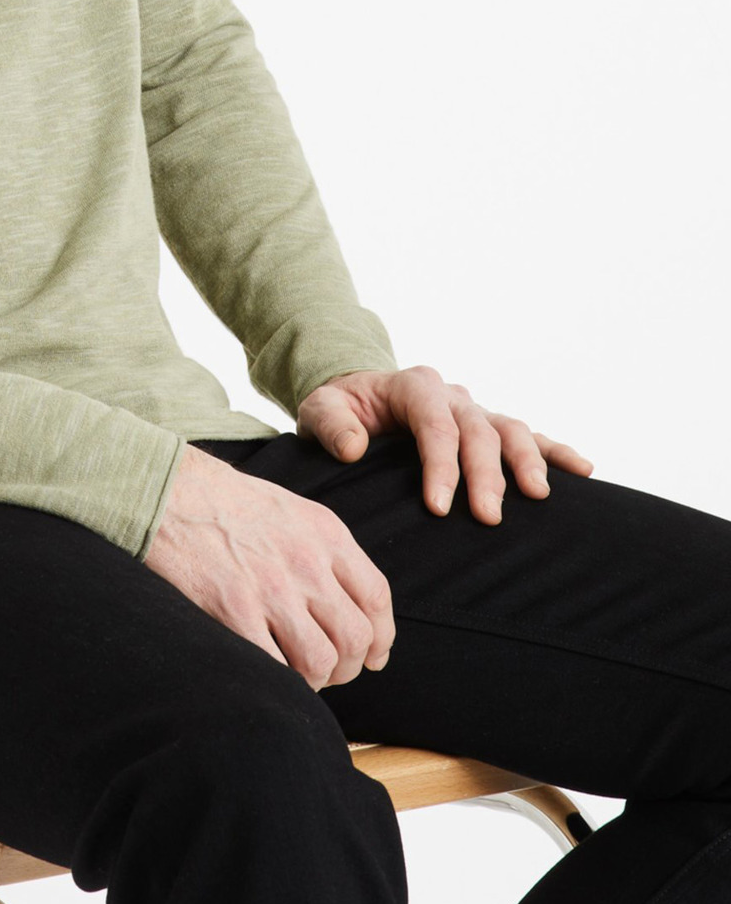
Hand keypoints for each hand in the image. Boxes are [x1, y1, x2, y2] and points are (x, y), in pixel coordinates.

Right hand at [144, 444, 395, 690]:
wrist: (169, 491)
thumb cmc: (228, 503)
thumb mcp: (293, 511)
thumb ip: (326, 553)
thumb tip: (351, 605)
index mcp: (326, 534)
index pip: (376, 598)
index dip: (381, 638)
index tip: (373, 656)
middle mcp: (306, 562)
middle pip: (356, 637)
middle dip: (349, 666)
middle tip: (330, 671)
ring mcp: (272, 588)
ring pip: (323, 661)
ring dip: (316, 680)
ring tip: (299, 676)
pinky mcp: (235, 611)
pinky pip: (279, 669)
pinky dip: (282, 683)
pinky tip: (270, 673)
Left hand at [296, 364, 595, 524]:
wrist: (357, 397)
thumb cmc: (339, 410)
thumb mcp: (319, 410)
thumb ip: (331, 424)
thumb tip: (352, 448)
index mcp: (412, 386)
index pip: (433, 423)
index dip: (440, 464)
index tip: (440, 507)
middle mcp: (450, 394)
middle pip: (477, 431)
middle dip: (485, 474)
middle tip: (489, 518)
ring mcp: (474, 410)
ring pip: (510, 429)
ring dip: (527, 462)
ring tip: (539, 496)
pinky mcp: (489, 428)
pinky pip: (529, 436)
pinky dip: (555, 451)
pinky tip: (584, 469)